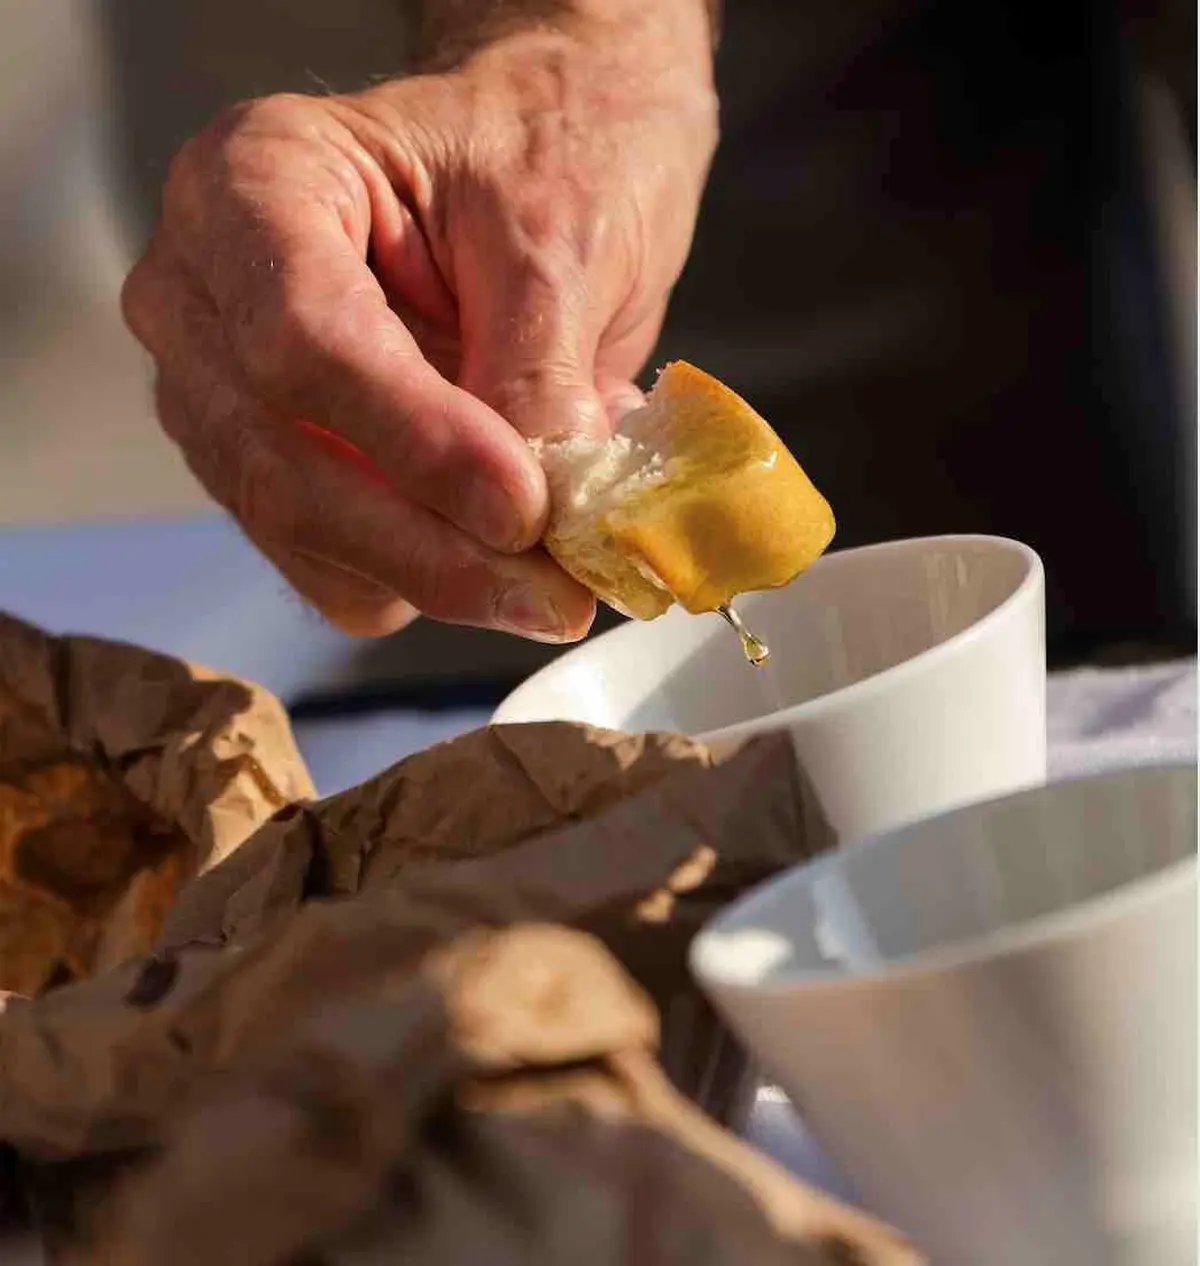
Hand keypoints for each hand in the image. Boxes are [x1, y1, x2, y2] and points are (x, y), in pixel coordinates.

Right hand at [121, 15, 716, 639]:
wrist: (535, 163)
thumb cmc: (539, 158)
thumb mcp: (555, 234)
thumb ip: (534, 370)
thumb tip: (541, 516)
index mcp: (253, 184)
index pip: (300, 337)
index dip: (413, 441)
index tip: (524, 509)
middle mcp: (203, 295)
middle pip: (280, 462)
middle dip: (428, 549)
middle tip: (555, 595)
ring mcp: (219, 394)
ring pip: (298, 533)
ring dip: (435, 578)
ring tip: (555, 561)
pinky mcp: (264, 474)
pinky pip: (329, 571)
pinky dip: (422, 584)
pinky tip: (497, 541)